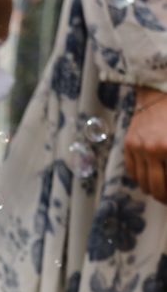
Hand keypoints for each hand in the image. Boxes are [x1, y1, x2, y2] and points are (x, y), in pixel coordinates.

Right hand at [125, 88, 166, 203]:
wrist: (159, 93)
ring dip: (151, 190)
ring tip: (158, 191)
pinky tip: (148, 179)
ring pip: (143, 182)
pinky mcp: (128, 145)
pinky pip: (131, 171)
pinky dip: (140, 179)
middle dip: (163, 196)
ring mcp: (137, 148)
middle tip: (165, 199)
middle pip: (157, 187)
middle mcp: (151, 150)